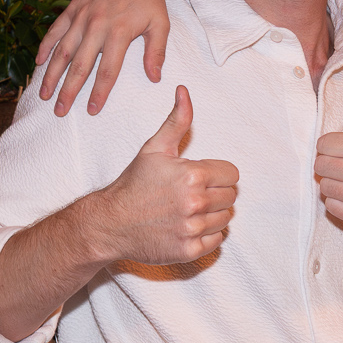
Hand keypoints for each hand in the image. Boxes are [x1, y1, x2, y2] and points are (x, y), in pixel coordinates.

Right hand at [35, 0, 171, 116]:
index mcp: (118, 33)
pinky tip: (38, 62)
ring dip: (51, 74)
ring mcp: (82, 17)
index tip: (92, 111)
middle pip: (79, 66)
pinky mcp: (73, 8)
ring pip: (62, 50)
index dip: (99, 93)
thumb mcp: (160, 23)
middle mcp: (96, 26)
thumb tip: (155, 78)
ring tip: (43, 94)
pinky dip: (46, 46)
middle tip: (60, 112)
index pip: (107, 71)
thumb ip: (156, 51)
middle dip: (68, 91)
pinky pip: (55, 30)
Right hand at [87, 85, 236, 264]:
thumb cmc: (133, 185)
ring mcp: (192, 229)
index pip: (232, 175)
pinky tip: (187, 226)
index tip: (200, 177)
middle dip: (215, 194)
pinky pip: (216, 241)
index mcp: (193, 175)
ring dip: (212, 215)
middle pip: (231, 197)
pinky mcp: (189, 250)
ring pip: (226, 219)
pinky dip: (206, 235)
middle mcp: (195, 203)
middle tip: (192, 194)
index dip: (217, 174)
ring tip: (188, 210)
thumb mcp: (154, 148)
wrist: (110, 223)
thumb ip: (177, 121)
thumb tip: (184, 92)